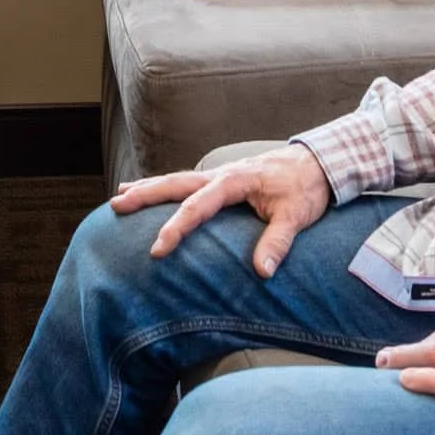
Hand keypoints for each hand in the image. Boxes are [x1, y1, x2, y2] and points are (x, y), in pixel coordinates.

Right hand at [108, 145, 332, 277]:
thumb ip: (278, 242)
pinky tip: (151, 191)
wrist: (319, 162)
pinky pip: (188, 183)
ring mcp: (221, 174)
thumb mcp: (297, 215)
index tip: (157, 249)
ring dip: (150, 188)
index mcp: (235, 181)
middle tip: (116, 205)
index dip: (176, 228)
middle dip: (145, 195)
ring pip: (178, 180)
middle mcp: (222, 174)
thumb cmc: (306, 188)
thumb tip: (262, 272)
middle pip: (176, 184)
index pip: (198, 206)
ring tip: (120, 195)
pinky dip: (166, 186)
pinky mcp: (224, 179)